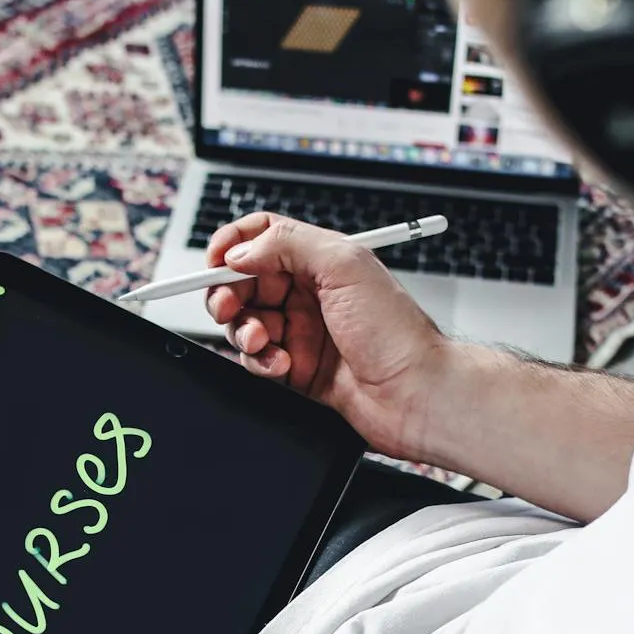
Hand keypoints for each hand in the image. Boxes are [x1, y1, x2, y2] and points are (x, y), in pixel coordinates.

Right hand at [204, 213, 472, 460]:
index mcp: (322, 260)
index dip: (233, 245)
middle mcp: (310, 293)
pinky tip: (281, 365)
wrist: (417, 395)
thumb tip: (241, 250)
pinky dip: (259, 362)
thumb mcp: (345, 264)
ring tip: (261, 341)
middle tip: (229, 306)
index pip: (263, 238)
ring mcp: (302, 332)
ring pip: (245, 323)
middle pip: (244, 282)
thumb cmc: (397, 334)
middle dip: (228, 293)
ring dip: (243, 331)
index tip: (216, 261)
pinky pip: (257, 361)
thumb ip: (288, 244)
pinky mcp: (297, 370)